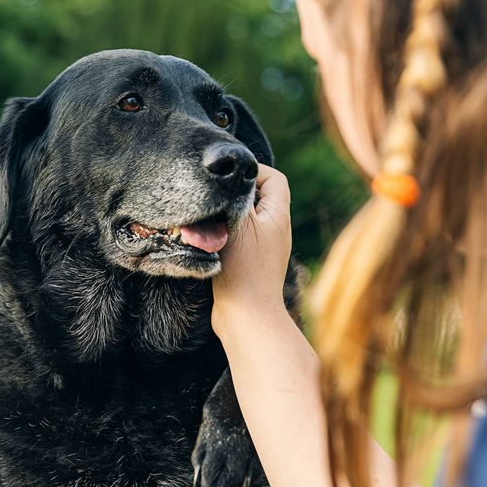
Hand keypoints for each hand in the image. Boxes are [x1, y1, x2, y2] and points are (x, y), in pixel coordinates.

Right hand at [212, 164, 291, 337]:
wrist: (246, 316)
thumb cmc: (243, 267)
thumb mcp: (239, 222)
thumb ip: (237, 195)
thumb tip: (232, 177)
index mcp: (278, 215)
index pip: (274, 178)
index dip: (253, 170)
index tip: (228, 176)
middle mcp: (276, 230)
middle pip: (259, 197)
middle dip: (236, 193)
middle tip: (214, 196)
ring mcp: (265, 248)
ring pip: (246, 218)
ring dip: (227, 215)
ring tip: (208, 219)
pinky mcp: (252, 264)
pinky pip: (240, 238)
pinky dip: (225, 234)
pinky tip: (208, 240)